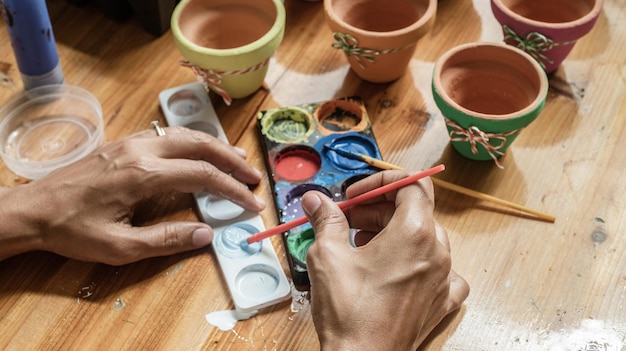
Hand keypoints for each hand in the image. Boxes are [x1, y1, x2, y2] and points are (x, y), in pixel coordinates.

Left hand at [0, 126, 265, 264]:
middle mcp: (141, 151)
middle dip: (231, 160)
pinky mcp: (121, 144)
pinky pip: (166, 134)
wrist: (31, 209)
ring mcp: (130, 143)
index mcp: (144, 175)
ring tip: (235, 159)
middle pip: (199, 145)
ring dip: (214, 146)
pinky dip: (192, 141)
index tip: (252, 203)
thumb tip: (206, 236)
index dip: (233, 189)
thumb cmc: (72, 230)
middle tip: (253, 176)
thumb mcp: (118, 246)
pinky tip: (196, 150)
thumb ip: (165, 241)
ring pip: (183, 134)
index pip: (203, 175)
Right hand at [302, 170, 468, 350]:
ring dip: (394, 232)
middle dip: (378, 208)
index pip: (411, 184)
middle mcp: (436, 251)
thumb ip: (326, 219)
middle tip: (348, 220)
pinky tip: (399, 270)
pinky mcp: (442, 301)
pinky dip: (420, 262)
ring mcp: (443, 277)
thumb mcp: (327, 255)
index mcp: (414, 233)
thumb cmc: (349, 312)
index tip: (355, 197)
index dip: (380, 183)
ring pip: (425, 237)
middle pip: (414, 210)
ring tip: (364, 245)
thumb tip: (316, 199)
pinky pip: (441, 270)